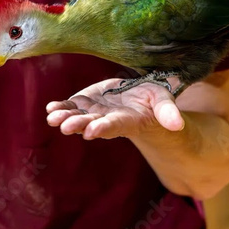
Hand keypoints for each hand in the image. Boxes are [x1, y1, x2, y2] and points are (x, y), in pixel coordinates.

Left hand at [46, 78, 184, 139]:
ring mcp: (95, 112)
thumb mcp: (163, 101)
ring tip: (52, 117)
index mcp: (127, 120)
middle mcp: (107, 119)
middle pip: (92, 123)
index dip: (103, 128)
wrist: (139, 96)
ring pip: (78, 117)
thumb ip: (167, 112)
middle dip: (78, 125)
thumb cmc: (154, 99)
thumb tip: (177, 124)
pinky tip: (51, 108)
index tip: (92, 131)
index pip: (114, 125)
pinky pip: (72, 107)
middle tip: (65, 127)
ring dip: (65, 117)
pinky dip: (61, 107)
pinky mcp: (86, 103)